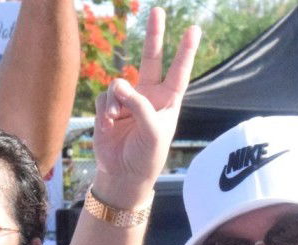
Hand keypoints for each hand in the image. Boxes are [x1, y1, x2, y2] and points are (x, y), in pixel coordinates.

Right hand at [91, 11, 199, 204]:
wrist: (122, 174)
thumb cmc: (146, 156)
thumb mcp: (153, 131)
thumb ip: (139, 105)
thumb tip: (118, 83)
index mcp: (167, 101)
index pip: (178, 72)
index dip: (185, 51)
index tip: (193, 29)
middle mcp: (148, 96)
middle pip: (152, 59)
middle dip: (154, 36)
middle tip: (158, 12)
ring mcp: (127, 100)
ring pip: (119, 83)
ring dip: (117, 99)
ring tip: (117, 116)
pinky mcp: (108, 108)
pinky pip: (104, 98)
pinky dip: (106, 110)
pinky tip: (109, 122)